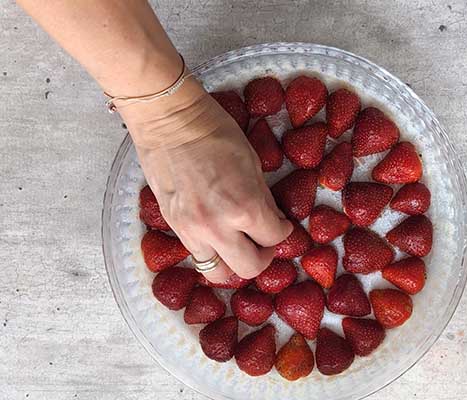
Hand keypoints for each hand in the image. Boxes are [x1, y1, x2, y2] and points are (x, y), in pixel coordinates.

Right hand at [120, 78, 292, 282]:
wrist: (169, 121)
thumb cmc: (215, 132)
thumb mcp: (253, 163)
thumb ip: (263, 198)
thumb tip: (271, 219)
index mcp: (245, 207)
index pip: (273, 238)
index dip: (283, 232)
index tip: (282, 225)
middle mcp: (218, 227)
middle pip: (249, 268)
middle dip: (263, 256)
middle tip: (264, 241)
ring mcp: (191, 230)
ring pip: (218, 272)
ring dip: (233, 261)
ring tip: (238, 243)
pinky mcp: (173, 226)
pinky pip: (197, 254)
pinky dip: (211, 251)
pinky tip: (217, 235)